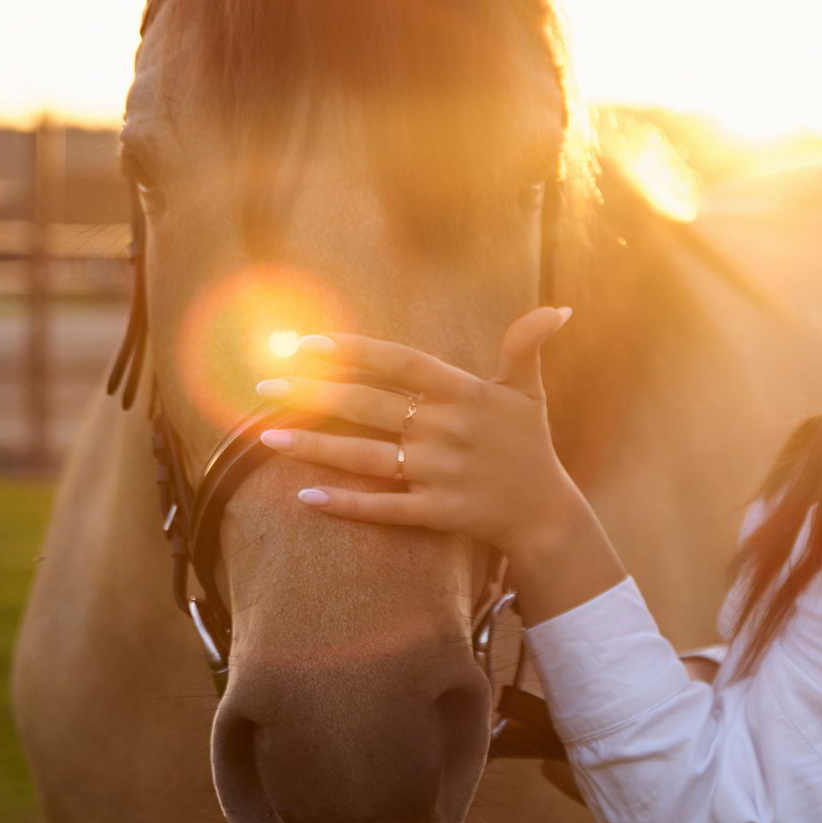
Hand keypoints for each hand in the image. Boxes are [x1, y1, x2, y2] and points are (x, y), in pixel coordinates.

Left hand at [257, 307, 625, 620]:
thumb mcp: (529, 391)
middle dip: (313, 394)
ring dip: (313, 447)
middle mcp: (447, 430)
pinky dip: (345, 503)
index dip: (354, 352)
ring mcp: (439, 473)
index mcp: (464, 393)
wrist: (545, 513)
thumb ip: (527, 346)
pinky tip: (305, 496)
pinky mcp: (435, 511)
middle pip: (369, 406)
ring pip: (366, 457)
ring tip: (265, 437)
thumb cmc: (528, 444)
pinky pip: (383, 506)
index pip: (399, 363)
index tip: (308, 345)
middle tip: (264, 386)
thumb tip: (557, 308)